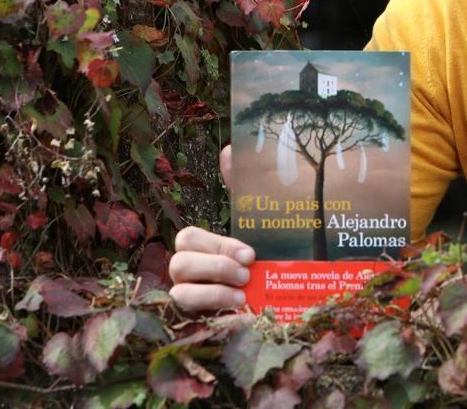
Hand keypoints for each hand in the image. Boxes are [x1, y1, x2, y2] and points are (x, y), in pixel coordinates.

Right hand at [168, 145, 255, 311]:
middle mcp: (190, 271)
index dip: (218, 245)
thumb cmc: (266, 261)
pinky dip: (212, 304)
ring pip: (179, 287)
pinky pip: (185, 309)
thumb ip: (241, 189)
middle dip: (215, 265)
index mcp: (203, 248)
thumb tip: (230, 148)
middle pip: (180, 260)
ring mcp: (189, 296)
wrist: (288, 303)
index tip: (250, 254)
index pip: (190, 237)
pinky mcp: (195, 319)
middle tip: (247, 271)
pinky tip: (237, 305)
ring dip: (212, 287)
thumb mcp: (258, 226)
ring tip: (242, 290)